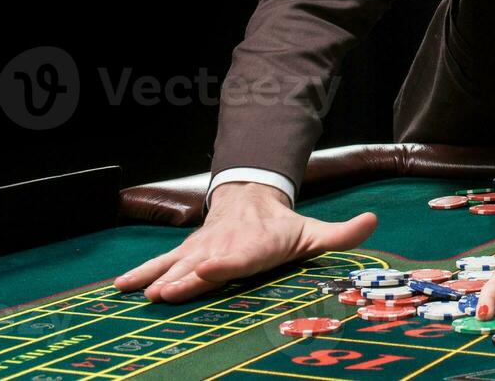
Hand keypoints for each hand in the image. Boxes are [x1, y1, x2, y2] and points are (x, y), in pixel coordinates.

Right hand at [113, 182, 376, 302]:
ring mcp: (201, 249)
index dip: (224, 264)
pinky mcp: (185, 253)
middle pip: (203, 265)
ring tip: (139, 293)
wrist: (250, 200)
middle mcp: (224, 248)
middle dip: (185, 279)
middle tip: (165, 293)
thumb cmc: (283, 227)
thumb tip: (374, 220)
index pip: (240, 257)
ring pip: (177, 264)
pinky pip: (160, 263)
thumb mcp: (315, 232)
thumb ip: (343, 234)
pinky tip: (120, 287)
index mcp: (256, 247)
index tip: (209, 269)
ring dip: (157, 278)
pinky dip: (140, 273)